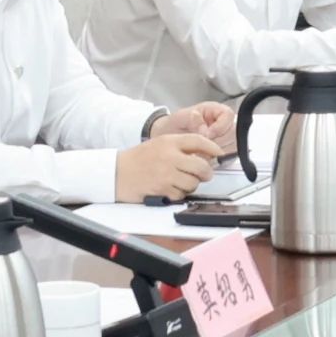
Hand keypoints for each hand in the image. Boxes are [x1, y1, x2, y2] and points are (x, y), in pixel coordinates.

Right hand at [116, 109, 231, 202]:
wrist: (116, 172)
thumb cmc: (137, 159)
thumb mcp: (159, 144)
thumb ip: (180, 147)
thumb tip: (205, 154)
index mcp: (169, 142)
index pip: (198, 141)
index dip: (213, 148)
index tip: (219, 154)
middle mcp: (169, 156)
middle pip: (201, 166)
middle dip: (206, 172)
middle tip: (204, 174)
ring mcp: (166, 174)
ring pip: (193, 183)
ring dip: (191, 184)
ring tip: (181, 181)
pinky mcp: (162, 189)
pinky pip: (181, 195)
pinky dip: (179, 194)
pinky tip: (170, 188)